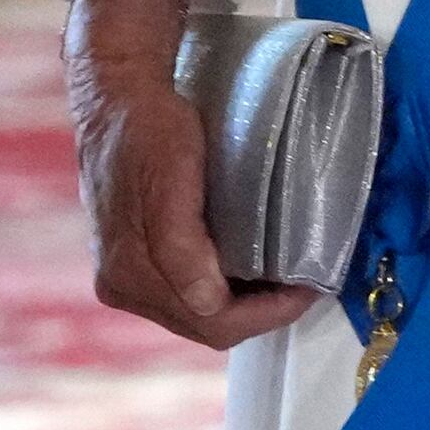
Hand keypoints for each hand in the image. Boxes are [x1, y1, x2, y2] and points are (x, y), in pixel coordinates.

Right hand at [63, 0, 324, 353]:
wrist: (118, 103)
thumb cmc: (149, 134)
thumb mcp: (171, 181)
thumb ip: (182, 249)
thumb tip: (206, 303)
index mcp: (129, 273)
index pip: (213, 321)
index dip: (269, 312)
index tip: (311, 287)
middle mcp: (123, 285)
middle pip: (206, 325)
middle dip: (262, 312)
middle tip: (308, 283)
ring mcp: (126, 276)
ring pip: (198, 315)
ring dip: (245, 305)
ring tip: (287, 278)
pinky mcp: (135, 260)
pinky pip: (188, 293)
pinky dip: (226, 289)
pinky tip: (252, 268)